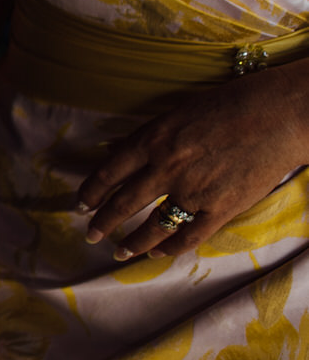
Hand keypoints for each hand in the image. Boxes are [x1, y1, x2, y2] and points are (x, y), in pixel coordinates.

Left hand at [77, 68, 308, 260]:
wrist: (277, 115)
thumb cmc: (227, 106)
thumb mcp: (175, 113)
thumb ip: (147, 137)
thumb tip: (115, 151)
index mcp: (152, 140)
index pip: (108, 173)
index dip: (91, 192)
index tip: (80, 205)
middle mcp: (166, 168)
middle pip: (123, 203)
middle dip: (103, 222)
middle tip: (90, 235)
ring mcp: (193, 191)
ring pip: (153, 225)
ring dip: (132, 242)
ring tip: (118, 252)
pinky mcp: (222, 208)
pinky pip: (189, 236)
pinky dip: (170, 248)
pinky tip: (156, 254)